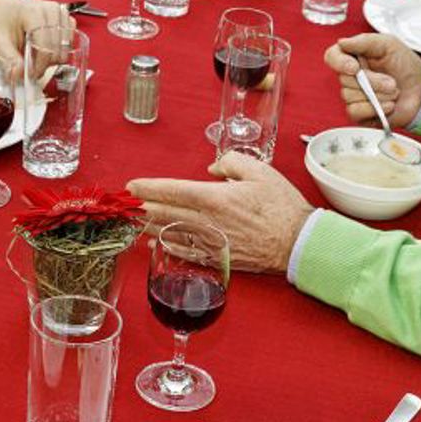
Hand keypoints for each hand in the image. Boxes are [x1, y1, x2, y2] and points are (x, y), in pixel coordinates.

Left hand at [0, 0, 70, 69]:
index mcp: (34, 12)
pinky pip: (70, 43)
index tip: (31, 74)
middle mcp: (52, 10)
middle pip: (57, 49)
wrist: (7, 8)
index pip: (45, 46)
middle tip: (32, 68)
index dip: (39, 65)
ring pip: (65, 48)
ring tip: (37, 56)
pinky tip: (46, 49)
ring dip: (53, 58)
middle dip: (45, 64)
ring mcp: (61, 13)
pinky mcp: (67, 18)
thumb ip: (9, 59)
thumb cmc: (4, 20)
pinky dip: (59, 51)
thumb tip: (19, 74)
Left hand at [128, 153, 311, 275]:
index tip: (131, 186)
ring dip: (146, 227)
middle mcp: (206, 222)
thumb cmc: (281, 206)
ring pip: (169, 234)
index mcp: (214, 197)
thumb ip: (231, 162)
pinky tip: (154, 243)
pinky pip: (184, 253)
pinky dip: (166, 247)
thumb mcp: (260, 171)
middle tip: (122, 204)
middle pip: (163, 213)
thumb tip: (212, 170)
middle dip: (139, 208)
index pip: (171, 190)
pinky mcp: (216, 258)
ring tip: (130, 221)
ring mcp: (209, 242)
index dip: (148, 188)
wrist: (298, 243)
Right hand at [324, 33, 420, 127]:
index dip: (340, 63)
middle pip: (345, 80)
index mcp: (354, 56)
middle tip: (391, 81)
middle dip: (373, 81)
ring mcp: (354, 95)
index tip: (355, 67)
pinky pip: (355, 111)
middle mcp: (351, 76)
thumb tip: (342, 42)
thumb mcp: (389, 44)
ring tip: (393, 92)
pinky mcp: (359, 113)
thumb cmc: (406, 66)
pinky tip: (388, 105)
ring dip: (378, 95)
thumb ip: (365, 41)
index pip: (332, 57)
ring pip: (351, 96)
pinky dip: (374, 109)